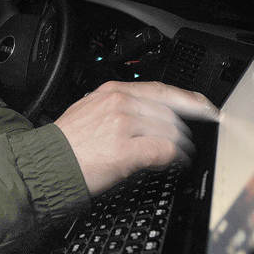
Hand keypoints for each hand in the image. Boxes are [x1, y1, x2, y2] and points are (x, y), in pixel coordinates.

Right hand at [54, 81, 219, 195]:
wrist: (47, 163)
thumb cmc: (67, 143)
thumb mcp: (92, 110)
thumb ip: (121, 107)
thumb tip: (149, 117)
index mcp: (113, 91)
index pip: (161, 89)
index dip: (189, 99)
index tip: (206, 106)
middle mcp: (120, 103)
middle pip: (170, 113)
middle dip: (182, 132)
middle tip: (185, 145)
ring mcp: (124, 125)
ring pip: (171, 132)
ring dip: (180, 147)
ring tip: (180, 157)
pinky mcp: (126, 150)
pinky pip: (165, 151)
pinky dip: (174, 159)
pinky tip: (172, 164)